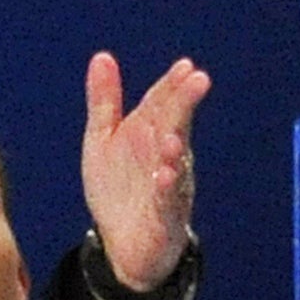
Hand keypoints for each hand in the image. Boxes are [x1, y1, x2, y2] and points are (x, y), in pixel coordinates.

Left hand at [81, 51, 211, 291]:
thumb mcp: (103, 140)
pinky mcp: (165, 217)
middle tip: (198, 81)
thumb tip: (102, 57)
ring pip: (176, 165)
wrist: (123, 243)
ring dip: (176, 150)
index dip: (172, 86)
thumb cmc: (118, 186)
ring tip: (173, 137)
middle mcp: (166, 156)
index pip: (163, 105)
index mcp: (151, 135)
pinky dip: (167, 189)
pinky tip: (165, 176)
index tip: (184, 67)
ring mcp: (169, 186)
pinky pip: (167, 202)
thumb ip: (105, 101)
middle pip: (176, 127)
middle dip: (185, 105)